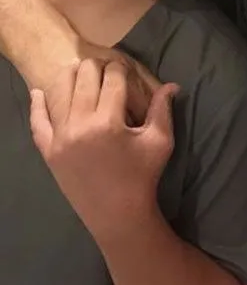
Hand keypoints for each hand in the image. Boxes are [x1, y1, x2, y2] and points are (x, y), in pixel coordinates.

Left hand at [30, 59, 177, 245]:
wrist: (117, 215)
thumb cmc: (142, 176)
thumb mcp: (159, 140)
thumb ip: (163, 108)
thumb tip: (172, 84)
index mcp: (108, 122)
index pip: (113, 78)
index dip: (121, 69)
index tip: (125, 70)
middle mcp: (80, 125)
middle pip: (85, 76)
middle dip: (98, 68)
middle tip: (107, 74)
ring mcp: (60, 138)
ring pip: (61, 91)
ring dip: (73, 78)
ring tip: (83, 77)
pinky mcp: (48, 151)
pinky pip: (37, 122)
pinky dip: (36, 105)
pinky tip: (39, 92)